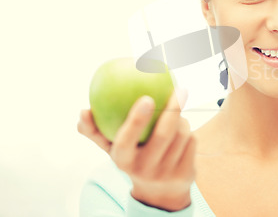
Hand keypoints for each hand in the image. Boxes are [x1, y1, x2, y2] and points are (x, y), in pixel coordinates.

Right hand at [77, 90, 196, 211]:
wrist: (159, 192)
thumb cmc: (131, 158)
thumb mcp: (112, 149)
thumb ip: (95, 131)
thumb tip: (83, 111)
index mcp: (123, 161)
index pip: (126, 139)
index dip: (136, 119)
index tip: (146, 98)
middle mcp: (145, 169)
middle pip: (163, 134)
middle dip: (173, 109)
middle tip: (179, 88)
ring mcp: (167, 173)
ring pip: (182, 134)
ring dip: (182, 119)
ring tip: (177, 109)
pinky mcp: (186, 174)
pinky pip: (192, 141)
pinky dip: (188, 131)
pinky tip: (184, 126)